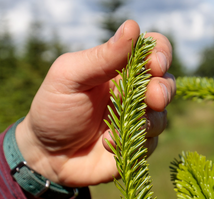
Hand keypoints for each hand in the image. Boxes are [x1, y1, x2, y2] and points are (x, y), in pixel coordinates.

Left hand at [15, 20, 174, 190]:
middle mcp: (133, 91)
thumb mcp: (70, 77)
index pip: (153, 50)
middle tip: (153, 98)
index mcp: (119, 67)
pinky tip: (108, 144)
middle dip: (164, 89)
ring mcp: (138, 119)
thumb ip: (101, 56)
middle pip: (166, 82)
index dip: (161, 54)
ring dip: (148, 120)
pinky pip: (152, 142)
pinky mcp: (138, 146)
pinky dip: (134, 142)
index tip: (154, 64)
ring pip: (162, 115)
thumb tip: (133, 26)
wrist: (46, 156)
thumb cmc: (53, 110)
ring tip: (118, 127)